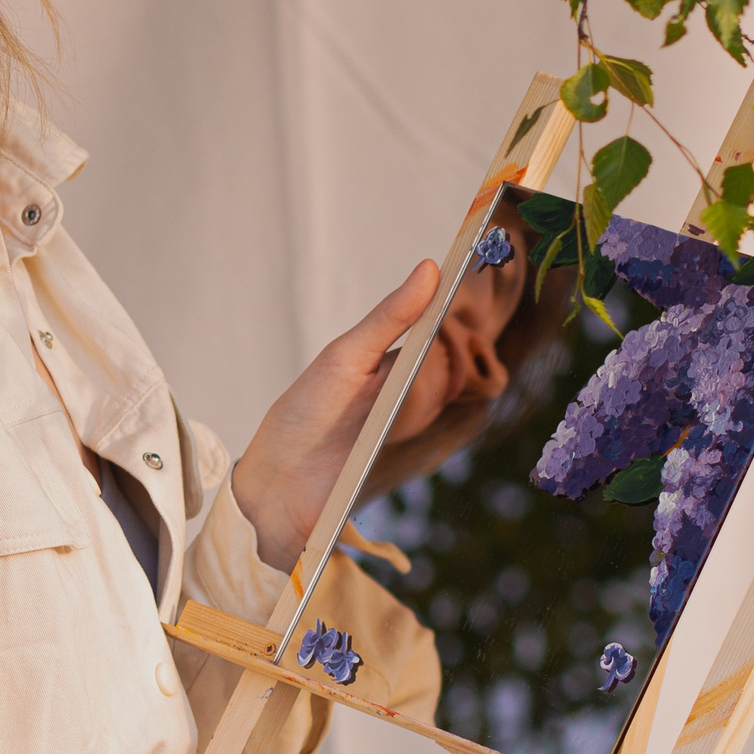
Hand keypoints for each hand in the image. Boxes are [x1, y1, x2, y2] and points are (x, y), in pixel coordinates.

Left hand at [230, 263, 439, 574]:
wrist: (284, 485)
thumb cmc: (303, 414)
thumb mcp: (346, 357)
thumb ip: (390, 317)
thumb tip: (430, 268)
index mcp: (381, 346)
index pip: (433, 318)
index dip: (448, 308)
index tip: (469, 286)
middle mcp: (399, 372)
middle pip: (448, 350)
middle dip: (435, 359)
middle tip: (398, 376)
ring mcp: (407, 406)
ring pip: (445, 382)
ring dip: (422, 391)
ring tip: (381, 410)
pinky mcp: (408, 440)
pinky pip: (435, 414)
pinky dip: (420, 413)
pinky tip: (391, 426)